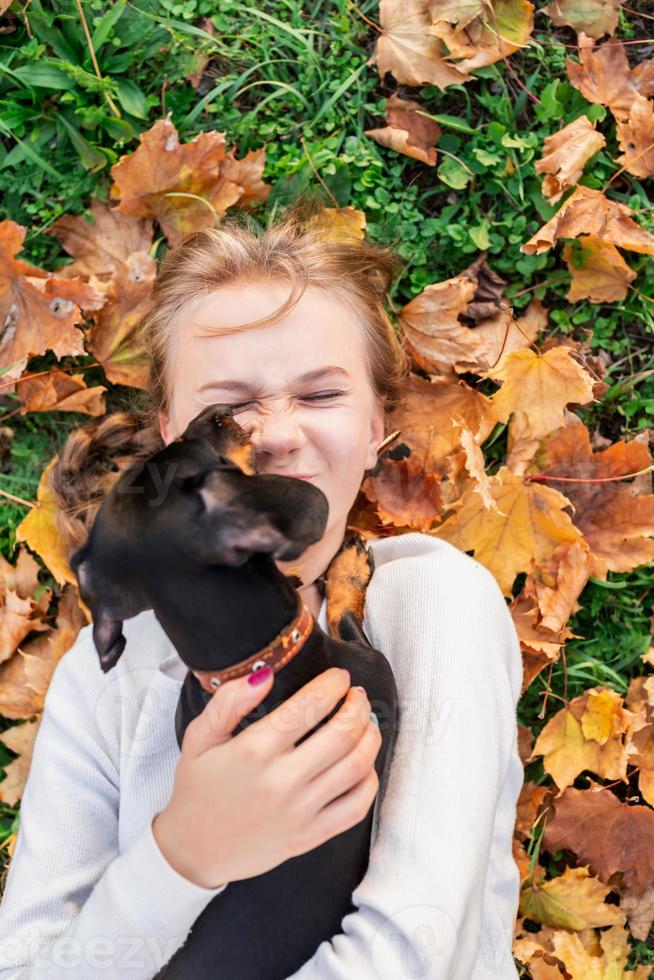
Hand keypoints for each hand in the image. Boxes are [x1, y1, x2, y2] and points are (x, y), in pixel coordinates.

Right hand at [152, 666, 381, 888]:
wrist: (194, 850)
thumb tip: (264, 675)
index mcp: (254, 751)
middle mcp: (282, 781)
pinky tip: (364, 763)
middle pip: (342, 734)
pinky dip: (369, 781)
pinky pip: (356, 807)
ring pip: (356, 767)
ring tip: (366, 722)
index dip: (331, 685)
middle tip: (356, 695)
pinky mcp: (311, 835)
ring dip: (370, 737)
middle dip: (357, 705)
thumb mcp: (199, 737)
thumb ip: (228, 701)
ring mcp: (300, 811)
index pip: (307, 707)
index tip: (338, 676)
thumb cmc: (198, 790)